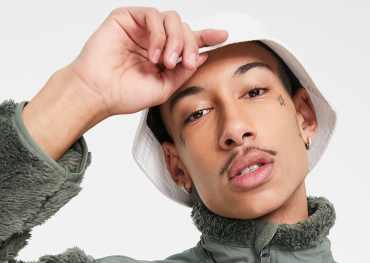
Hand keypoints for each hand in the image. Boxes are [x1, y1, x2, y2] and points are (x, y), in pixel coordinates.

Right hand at [65, 6, 228, 117]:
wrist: (100, 92)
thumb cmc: (125, 94)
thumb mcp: (164, 88)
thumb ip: (183, 72)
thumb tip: (202, 56)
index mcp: (164, 56)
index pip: (188, 41)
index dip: (206, 37)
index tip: (223, 36)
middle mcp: (154, 40)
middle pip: (184, 29)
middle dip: (190, 44)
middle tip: (186, 63)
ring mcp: (141, 28)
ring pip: (171, 19)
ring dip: (176, 40)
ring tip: (168, 62)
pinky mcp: (127, 18)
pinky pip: (152, 16)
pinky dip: (159, 35)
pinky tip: (155, 54)